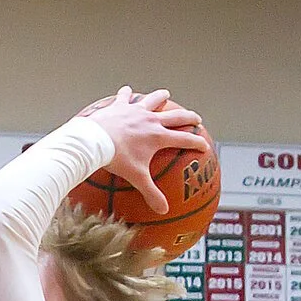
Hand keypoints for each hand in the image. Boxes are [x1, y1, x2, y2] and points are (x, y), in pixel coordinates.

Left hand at [86, 85, 210, 213]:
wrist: (95, 141)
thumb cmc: (117, 160)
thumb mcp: (136, 178)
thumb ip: (151, 193)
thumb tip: (163, 211)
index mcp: (158, 137)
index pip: (184, 140)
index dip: (196, 143)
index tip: (204, 146)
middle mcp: (151, 120)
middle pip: (176, 116)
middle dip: (188, 117)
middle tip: (196, 119)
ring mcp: (136, 111)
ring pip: (153, 100)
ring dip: (160, 97)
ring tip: (165, 94)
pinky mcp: (120, 106)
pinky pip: (125, 97)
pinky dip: (126, 94)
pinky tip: (126, 90)